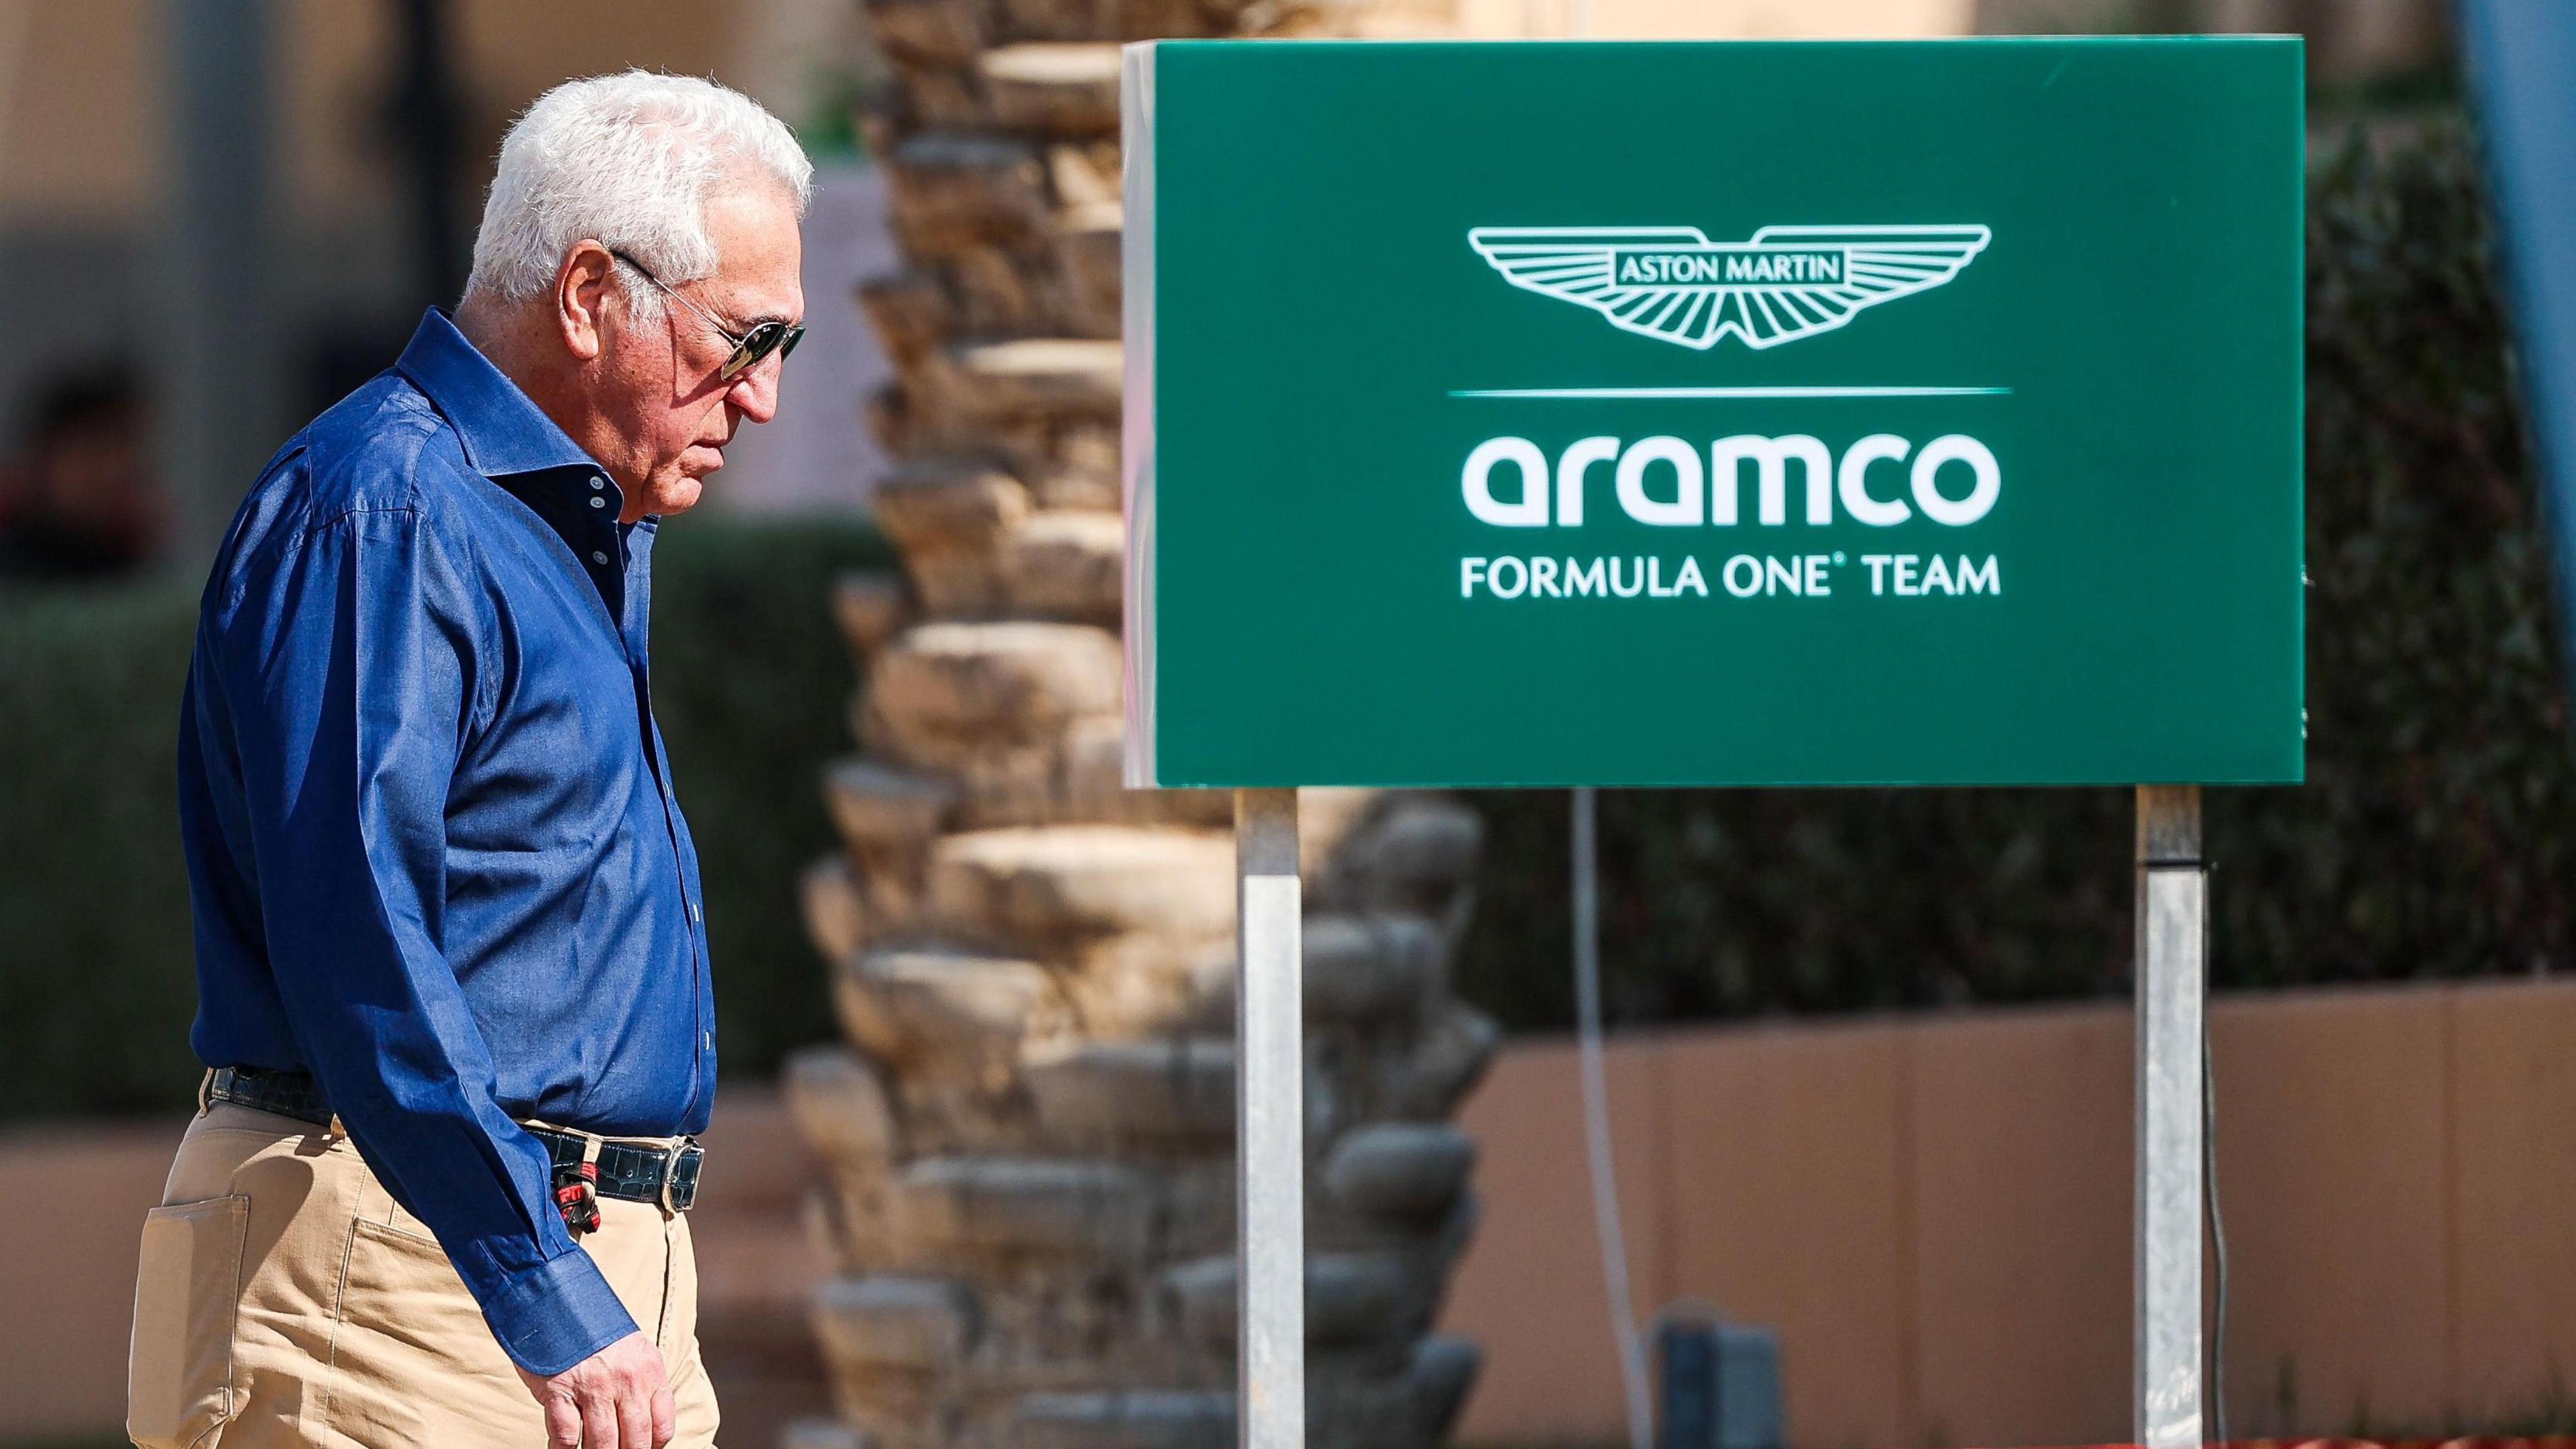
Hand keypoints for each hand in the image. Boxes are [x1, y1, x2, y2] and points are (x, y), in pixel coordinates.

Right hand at [516, 1331, 675, 1448]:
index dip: (653, 1447)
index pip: (662, 1425)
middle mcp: (625, 1379)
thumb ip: (642, 1384)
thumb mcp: (633, 1350)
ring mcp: (593, 1385)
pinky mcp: (560, 1389)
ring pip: (602, 1442)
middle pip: (636, 1440)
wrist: (557, 1299)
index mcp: (649, 1370)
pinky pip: (566, 1435)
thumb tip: (646, 1428)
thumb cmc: (595, 1331)